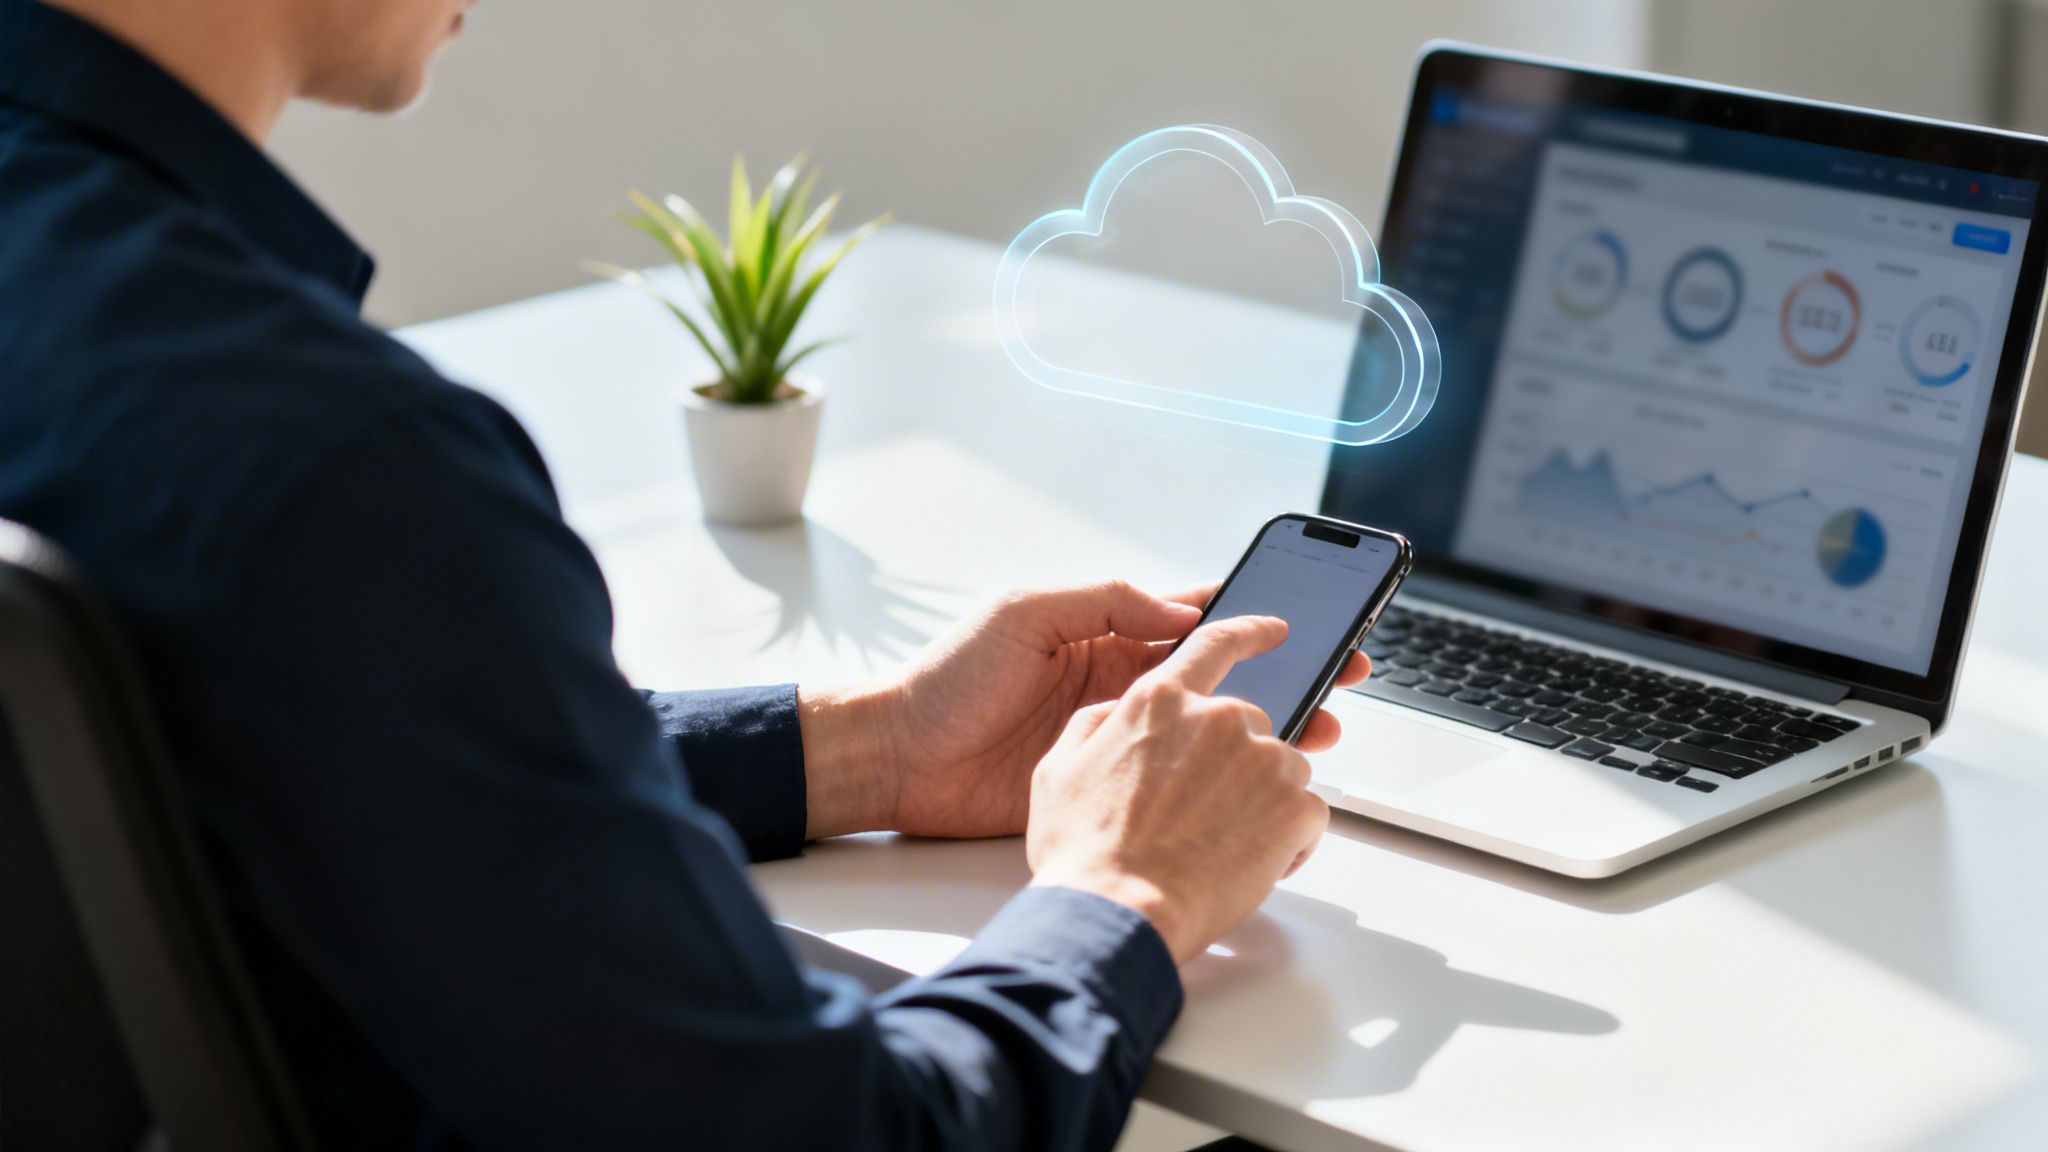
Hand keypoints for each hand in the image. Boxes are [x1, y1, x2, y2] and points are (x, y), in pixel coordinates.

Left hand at [801, 580, 1365, 840]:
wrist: (900, 758)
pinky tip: (1257, 782)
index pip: (1195, 618)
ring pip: (1211, 731)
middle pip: (1222, 677)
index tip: (1307, 614)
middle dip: (1286, 673)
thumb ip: (1102, 601)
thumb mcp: (1024, 614)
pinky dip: (1221, 780)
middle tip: (1343, 673)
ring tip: (1322, 730)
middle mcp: (1121, 684)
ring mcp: (1119, 739)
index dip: (1253, 614)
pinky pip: (1176, 780)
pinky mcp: (1107, 786)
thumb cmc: (949, 678)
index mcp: (1105, 633)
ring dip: (1268, 729)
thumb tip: (1177, 609)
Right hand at [1024, 615, 1332, 963]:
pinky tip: (1245, 863)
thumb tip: (1117, 715)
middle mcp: (1219, 718)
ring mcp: (1264, 759)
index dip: (1249, 632)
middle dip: (1235, 764)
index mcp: (1162, 700)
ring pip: (1282, 769)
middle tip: (1202, 815)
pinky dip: (1287, 840)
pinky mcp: (1296, 806)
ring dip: (1261, 802)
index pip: (1216, 644)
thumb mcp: (1058, 769)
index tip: (1274, 631)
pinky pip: (1307, 813)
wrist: (1119, 913)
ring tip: (1217, 845)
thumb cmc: (1086, 852)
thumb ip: (1096, 725)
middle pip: (1250, 724)